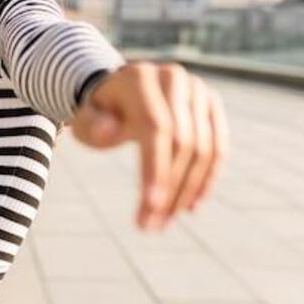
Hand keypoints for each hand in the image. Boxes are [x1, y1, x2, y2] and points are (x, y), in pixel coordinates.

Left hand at [70, 62, 229, 231]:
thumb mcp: (86, 120)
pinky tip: (190, 206)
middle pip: (182, 142)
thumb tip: (107, 131)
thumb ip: (91, 125)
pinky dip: (207, 180)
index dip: (155, 168)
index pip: (155, 127)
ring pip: (203, 149)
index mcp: (139, 78)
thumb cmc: (100, 113)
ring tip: (165, 221)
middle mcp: (173, 77)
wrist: (122, 92)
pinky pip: (218, 147)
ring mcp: (197, 89)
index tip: (149, 207)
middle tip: (151, 225)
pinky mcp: (212, 103)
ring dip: (187, 192)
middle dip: (169, 189)